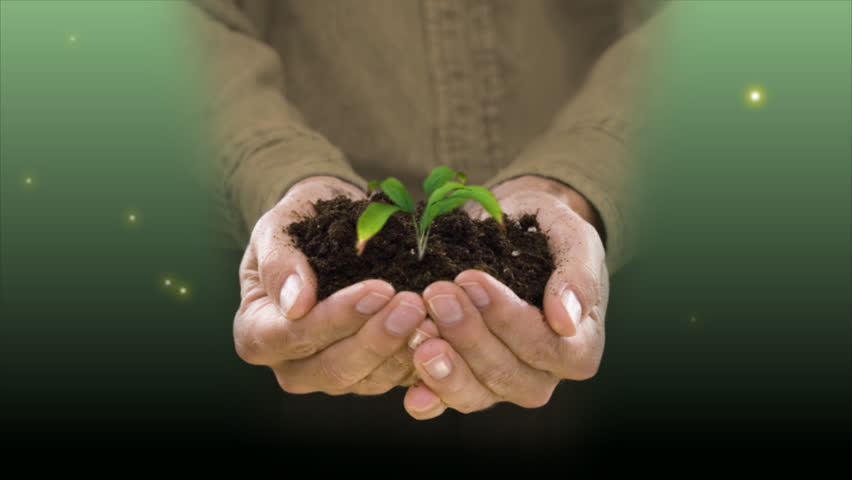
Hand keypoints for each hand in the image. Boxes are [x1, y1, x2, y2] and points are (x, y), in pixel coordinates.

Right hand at [234, 176, 436, 394]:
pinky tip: (443, 333)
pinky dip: (420, 359)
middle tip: (413, 304)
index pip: (291, 337)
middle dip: (376, 337)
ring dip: (403, 350)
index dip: (335, 318)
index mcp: (257, 332)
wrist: (331, 228)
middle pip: (332, 369)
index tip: (377, 289)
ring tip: (432, 316)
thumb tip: (296, 303)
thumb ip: (280, 263)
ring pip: (368, 380)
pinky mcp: (369, 375)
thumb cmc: (298, 224)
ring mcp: (332, 375)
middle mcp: (292, 365)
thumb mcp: (278, 229)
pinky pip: (395, 379)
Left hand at [403, 176, 608, 417]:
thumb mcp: (574, 239)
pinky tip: (410, 387)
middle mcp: (542, 375)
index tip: (472, 279)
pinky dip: (428, 396)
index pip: (547, 348)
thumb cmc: (550, 235)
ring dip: (445, 366)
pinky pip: (447, 400)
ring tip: (420, 330)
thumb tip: (565, 321)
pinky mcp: (468, 383)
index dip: (508, 319)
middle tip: (437, 294)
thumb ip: (578, 276)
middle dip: (468, 334)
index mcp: (578, 347)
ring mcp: (502, 384)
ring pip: (476, 393)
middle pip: (507, 374)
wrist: (515, 230)